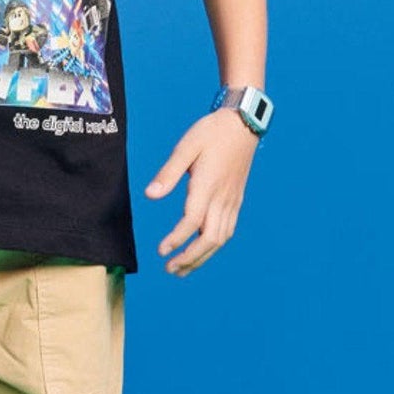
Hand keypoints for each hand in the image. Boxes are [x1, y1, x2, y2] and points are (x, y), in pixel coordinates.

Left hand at [143, 108, 258, 275]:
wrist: (243, 124)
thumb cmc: (211, 132)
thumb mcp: (186, 146)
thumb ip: (168, 173)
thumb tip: (150, 195)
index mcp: (208, 185)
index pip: (192, 221)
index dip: (177, 239)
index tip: (161, 251)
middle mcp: (223, 198)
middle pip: (209, 238)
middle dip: (190, 258)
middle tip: (170, 269)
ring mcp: (232, 201)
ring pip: (220, 238)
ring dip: (202, 257)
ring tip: (183, 269)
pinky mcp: (236, 200)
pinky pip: (228, 230)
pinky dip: (214, 245)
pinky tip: (203, 251)